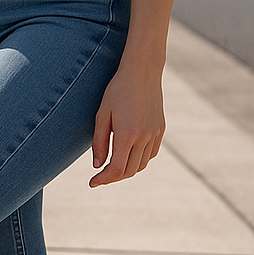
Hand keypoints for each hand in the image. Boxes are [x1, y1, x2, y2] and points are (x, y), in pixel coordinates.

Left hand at [89, 61, 164, 186]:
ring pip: (141, 165)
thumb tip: (97, 166)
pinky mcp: (161, 130)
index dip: (103, 179)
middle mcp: (144, 137)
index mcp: (127, 134)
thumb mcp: (102, 114)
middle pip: (129, 171)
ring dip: (126, 170)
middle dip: (113, 177)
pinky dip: (139, 159)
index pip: (116, 169)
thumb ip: (99, 142)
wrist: (142, 71)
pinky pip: (150, 154)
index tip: (92, 182)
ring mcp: (155, 134)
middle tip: (100, 176)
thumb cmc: (117, 90)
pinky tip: (128, 154)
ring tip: (112, 166)